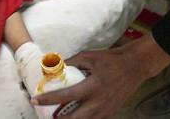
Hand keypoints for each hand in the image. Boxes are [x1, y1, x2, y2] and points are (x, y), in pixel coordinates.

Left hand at [32, 34, 169, 118]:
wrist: (135, 67)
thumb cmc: (111, 60)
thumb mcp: (89, 57)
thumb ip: (71, 62)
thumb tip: (55, 66)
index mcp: (92, 87)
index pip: (65, 96)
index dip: (48, 100)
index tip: (35, 100)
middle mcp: (98, 102)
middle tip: (45, 115)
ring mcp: (105, 110)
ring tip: (57, 117)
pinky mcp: (110, 113)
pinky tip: (74, 116)